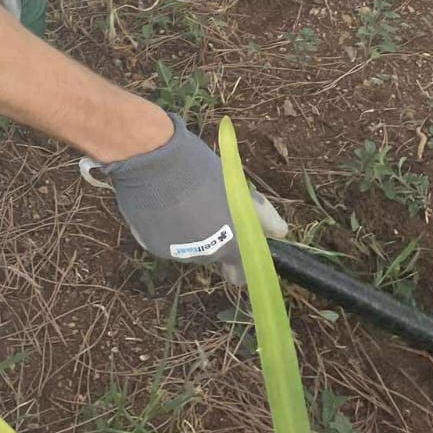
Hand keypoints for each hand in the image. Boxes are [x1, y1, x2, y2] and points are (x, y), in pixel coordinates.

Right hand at [85, 114, 286, 284]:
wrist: (152, 160)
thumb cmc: (198, 166)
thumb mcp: (235, 184)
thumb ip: (257, 213)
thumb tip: (280, 231)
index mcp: (234, 240)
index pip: (246, 271)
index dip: (246, 256)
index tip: (242, 240)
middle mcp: (209, 255)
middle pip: (217, 254)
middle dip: (217, 236)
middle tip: (207, 206)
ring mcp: (180, 253)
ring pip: (192, 247)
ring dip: (191, 230)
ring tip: (180, 199)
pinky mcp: (154, 247)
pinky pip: (167, 240)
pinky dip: (168, 228)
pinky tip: (162, 204)